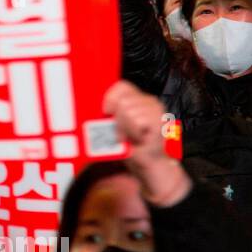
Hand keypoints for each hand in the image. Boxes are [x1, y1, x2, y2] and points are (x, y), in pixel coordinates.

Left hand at [102, 81, 190, 206]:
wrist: (149, 165)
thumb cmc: (131, 147)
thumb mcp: (116, 126)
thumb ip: (109, 113)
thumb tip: (92, 106)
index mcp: (139, 100)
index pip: (121, 86)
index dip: (110, 98)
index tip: (107, 112)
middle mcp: (150, 102)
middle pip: (123, 99)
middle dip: (117, 118)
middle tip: (122, 132)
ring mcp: (156, 111)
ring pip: (128, 110)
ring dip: (124, 128)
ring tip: (130, 137)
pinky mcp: (160, 121)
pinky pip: (137, 120)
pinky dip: (133, 133)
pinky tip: (139, 139)